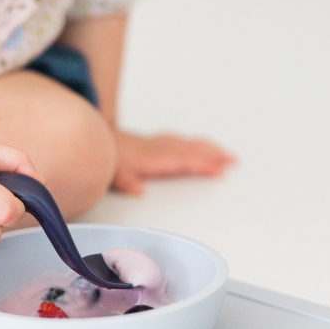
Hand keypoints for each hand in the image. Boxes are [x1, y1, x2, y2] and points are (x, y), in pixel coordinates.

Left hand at [112, 130, 235, 194]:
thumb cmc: (106, 158)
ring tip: (225, 154)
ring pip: (188, 144)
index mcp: (152, 158)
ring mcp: (157, 144)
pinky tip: (199, 146)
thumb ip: (126, 180)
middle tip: (233, 161)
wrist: (96, 139)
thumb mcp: (113, 173)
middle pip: (191, 150)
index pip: (182, 161)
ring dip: (207, 148)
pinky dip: (195, 144)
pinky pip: (181, 142)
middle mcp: (158, 148)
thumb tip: (138, 189)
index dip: (202, 165)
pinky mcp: (154, 143)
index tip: (219, 170)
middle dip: (213, 155)